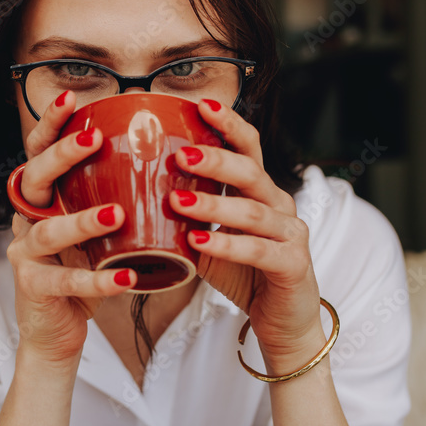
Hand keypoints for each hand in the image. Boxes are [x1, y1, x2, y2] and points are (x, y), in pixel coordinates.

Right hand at [7, 91, 137, 364]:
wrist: (58, 330)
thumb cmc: (85, 270)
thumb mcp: (98, 230)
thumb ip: (115, 197)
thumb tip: (168, 158)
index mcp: (44, 198)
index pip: (39, 152)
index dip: (50, 125)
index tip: (72, 99)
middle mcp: (27, 220)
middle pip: (34, 178)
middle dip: (62, 156)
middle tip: (93, 140)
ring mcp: (25, 254)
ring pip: (48, 231)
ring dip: (82, 220)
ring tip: (117, 214)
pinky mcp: (34, 288)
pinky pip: (64, 281)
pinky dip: (97, 280)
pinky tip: (127, 279)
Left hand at [170, 99, 325, 372]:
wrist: (282, 321)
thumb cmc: (242, 273)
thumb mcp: (209, 238)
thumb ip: (186, 214)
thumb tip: (132, 191)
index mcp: (260, 191)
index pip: (249, 147)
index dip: (229, 124)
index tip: (201, 105)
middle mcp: (280, 205)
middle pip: (251, 172)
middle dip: (215, 160)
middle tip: (180, 154)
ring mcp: (291, 234)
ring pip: (254, 211)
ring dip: (213, 204)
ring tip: (178, 201)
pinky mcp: (294, 265)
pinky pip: (259, 250)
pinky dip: (228, 244)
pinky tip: (200, 241)